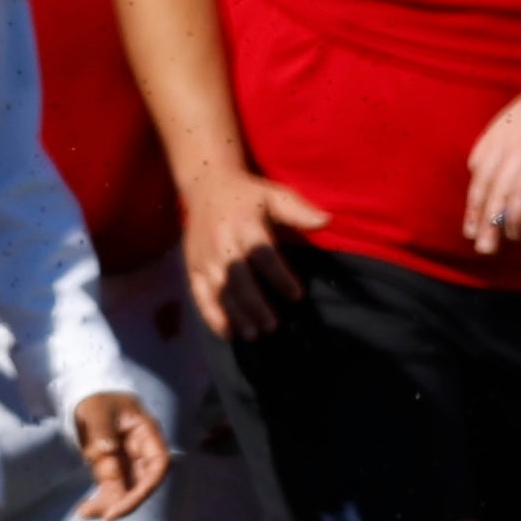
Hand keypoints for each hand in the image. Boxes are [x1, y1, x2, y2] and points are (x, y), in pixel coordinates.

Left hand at [71, 391, 169, 520]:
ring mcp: (128, 462)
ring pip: (127, 490)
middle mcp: (142, 451)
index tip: (126, 502)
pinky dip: (100, 501)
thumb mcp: (97, 411)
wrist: (86, 400)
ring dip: (110, 504)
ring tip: (85, 513)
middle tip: (106, 516)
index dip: (147, 486)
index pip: (158, 464)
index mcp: (146, 434)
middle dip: (127, 501)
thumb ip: (102, 429)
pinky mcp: (113, 470)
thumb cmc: (96, 401)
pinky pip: (111, 490)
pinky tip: (84, 511)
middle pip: (144, 482)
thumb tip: (108, 451)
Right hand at [180, 170, 328, 337]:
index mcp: (244, 224)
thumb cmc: (249, 195)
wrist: (207, 186)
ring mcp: (204, 257)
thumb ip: (299, 210)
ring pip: (219, 290)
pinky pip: (200, 295)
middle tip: (274, 325)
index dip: (280, 276)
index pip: (262, 254)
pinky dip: (212, 316)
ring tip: (255, 334)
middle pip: (238, 277)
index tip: (297, 295)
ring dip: (235, 314)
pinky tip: (228, 333)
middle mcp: (221, 242)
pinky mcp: (192, 267)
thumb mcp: (275, 195)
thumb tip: (327, 220)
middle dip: (255, 303)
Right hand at [462, 89, 520, 254]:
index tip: (516, 236)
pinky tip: (476, 198)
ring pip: (483, 175)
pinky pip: (479, 156)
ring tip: (471, 230)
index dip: (518, 217)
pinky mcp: (497, 128)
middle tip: (485, 248)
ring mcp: (507, 134)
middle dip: (491, 222)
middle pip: (500, 188)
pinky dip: (476, 178)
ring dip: (475, 206)